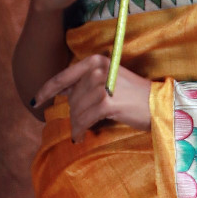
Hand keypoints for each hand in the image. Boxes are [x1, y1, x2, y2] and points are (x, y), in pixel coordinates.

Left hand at [33, 55, 151, 140]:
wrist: (160, 105)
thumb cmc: (136, 97)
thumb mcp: (110, 81)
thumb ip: (86, 83)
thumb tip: (61, 92)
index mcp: (96, 61)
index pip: (63, 76)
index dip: (46, 90)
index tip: (36, 101)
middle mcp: (98, 70)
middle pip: (71, 97)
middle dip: (73, 113)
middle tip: (81, 124)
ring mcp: (102, 85)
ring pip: (76, 110)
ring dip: (77, 124)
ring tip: (82, 132)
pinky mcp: (107, 102)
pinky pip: (84, 119)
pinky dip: (80, 130)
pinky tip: (81, 137)